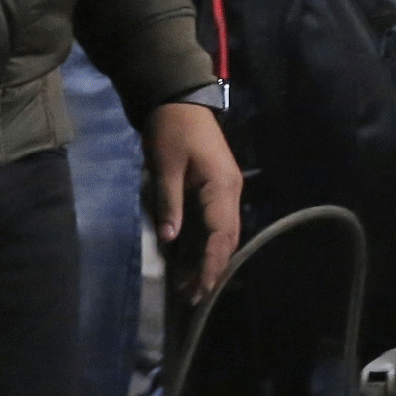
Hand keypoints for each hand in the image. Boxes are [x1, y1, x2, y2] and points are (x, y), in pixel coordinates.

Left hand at [143, 100, 243, 297]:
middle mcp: (230, 192)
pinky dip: (204, 244)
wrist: (179, 98)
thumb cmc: (172, 129)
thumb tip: (170, 240)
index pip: (220, 234)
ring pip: (222, 234)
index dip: (211, 264)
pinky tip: (190, 260)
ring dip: (208, 259)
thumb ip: (170, 203)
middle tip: (193, 297)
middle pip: (226, 239)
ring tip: (189, 286)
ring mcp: (225, 190)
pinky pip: (214, 223)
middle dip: (212, 269)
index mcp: (222, 187)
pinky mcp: (215, 188)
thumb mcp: (166, 165)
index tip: (200, 289)